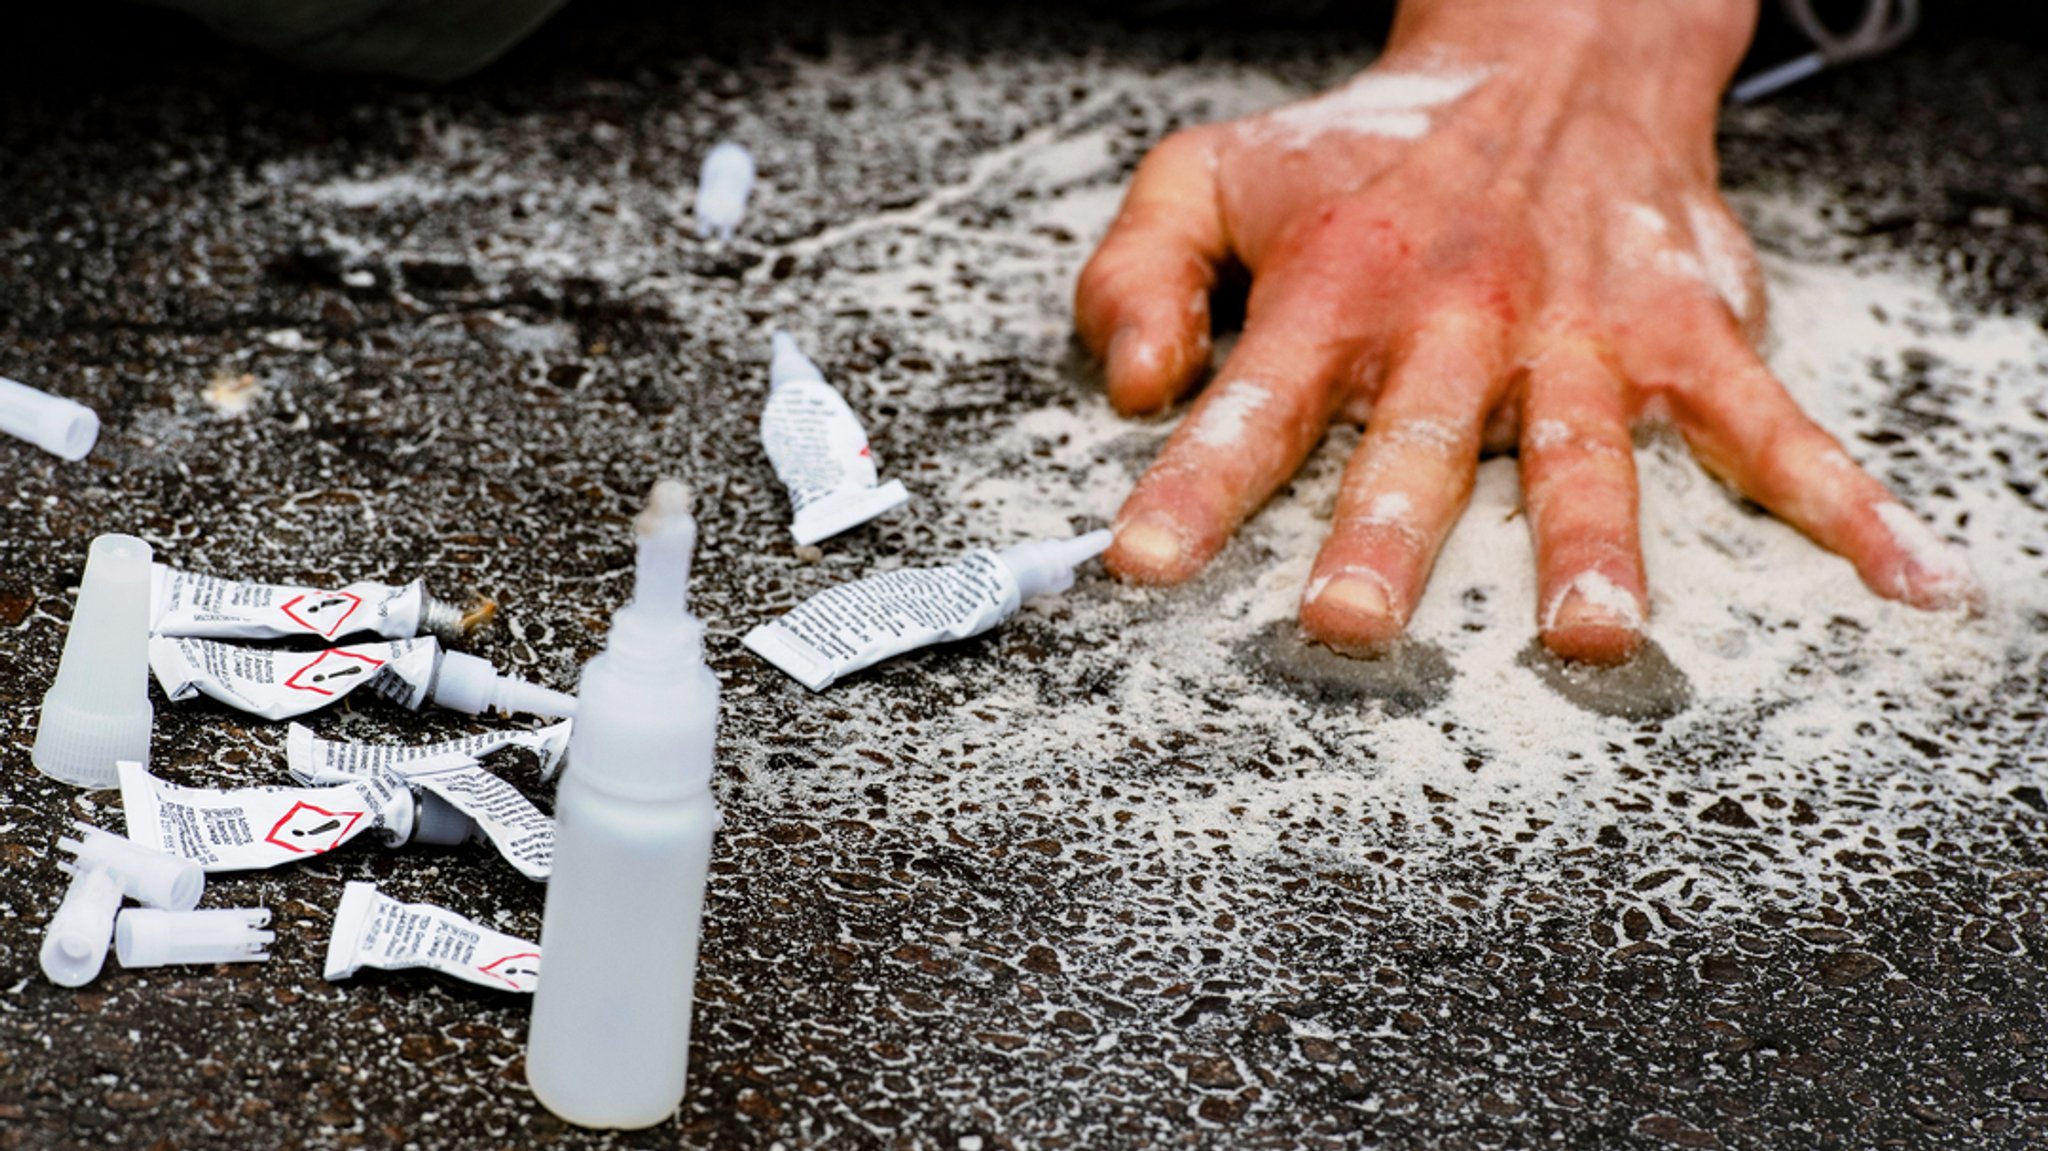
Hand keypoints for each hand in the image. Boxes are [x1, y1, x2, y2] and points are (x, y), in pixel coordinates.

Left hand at [1074, 0, 1979, 664]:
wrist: (1544, 63)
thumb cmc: (1366, 153)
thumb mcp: (1212, 173)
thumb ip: (1138, 272)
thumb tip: (1128, 386)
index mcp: (1335, 290)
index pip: (1250, 403)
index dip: (1192, 484)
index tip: (1144, 566)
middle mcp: (1457, 319)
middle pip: (1415, 441)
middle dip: (1382, 534)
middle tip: (1349, 621)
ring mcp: (1583, 333)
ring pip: (1587, 450)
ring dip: (1591, 543)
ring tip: (1591, 634)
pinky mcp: (1687, 336)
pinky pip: (1773, 425)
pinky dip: (1842, 501)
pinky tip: (1902, 577)